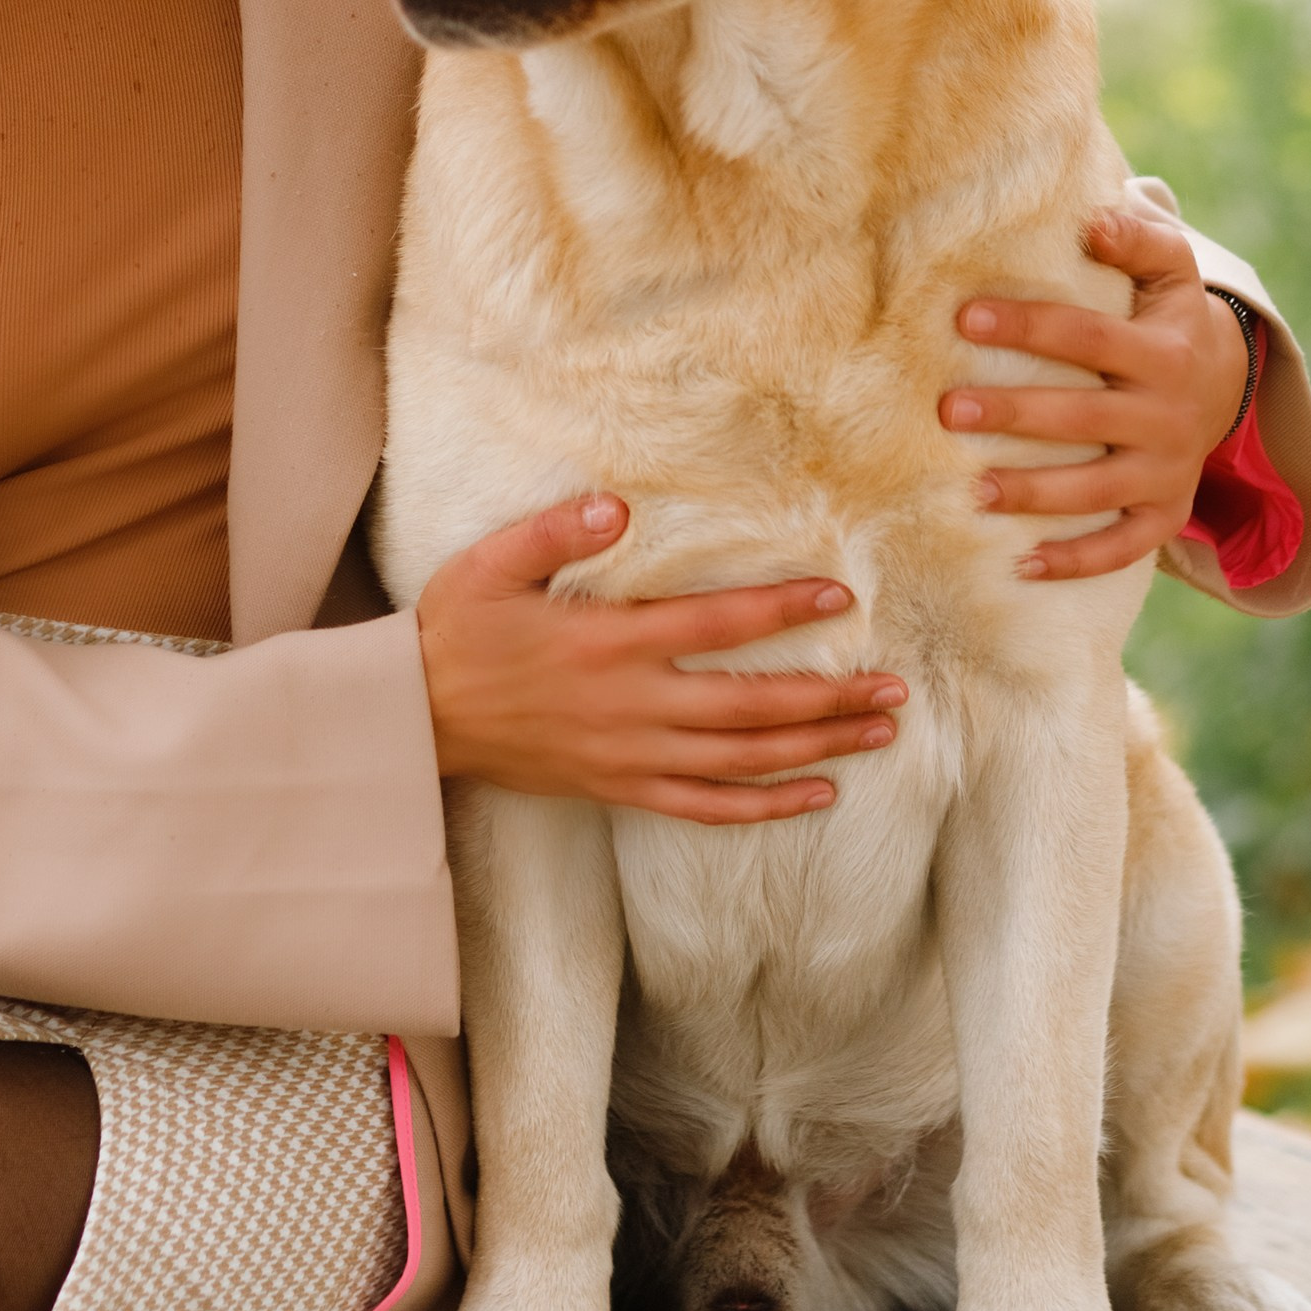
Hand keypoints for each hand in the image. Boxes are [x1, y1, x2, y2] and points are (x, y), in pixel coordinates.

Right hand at [417, 494, 905, 820]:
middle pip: (753, 705)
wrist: (413, 721)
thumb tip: (618, 503)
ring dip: (817, 747)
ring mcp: (631, 754)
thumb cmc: (454, 635)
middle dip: (830, 697)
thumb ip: (556, 532)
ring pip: (743, 759)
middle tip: (896, 688)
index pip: (716, 626)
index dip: (783, 609)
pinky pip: (706, 807)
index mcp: (610, 643)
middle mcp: (632, 705)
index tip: (841, 596)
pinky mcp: (620, 787)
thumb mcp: (492, 566)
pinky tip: (816, 795)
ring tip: (878, 733)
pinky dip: (765, 806)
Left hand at [939, 206, 1251, 583]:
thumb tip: (1096, 220)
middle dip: (1016, 414)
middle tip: (948, 410)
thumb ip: (1140, 239)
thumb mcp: (1171, 272)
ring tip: (973, 491)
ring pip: (1097, 488)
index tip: (965, 318)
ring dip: (1034, 493)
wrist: (1227, 385)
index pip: (1090, 337)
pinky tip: (1022, 564)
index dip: (1030, 326)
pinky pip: (1123, 547)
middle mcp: (1169, 415)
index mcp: (1164, 352)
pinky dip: (1077, 561)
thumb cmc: (1168, 319)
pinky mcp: (1164, 514)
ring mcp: (1168, 470)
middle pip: (1085, 416)